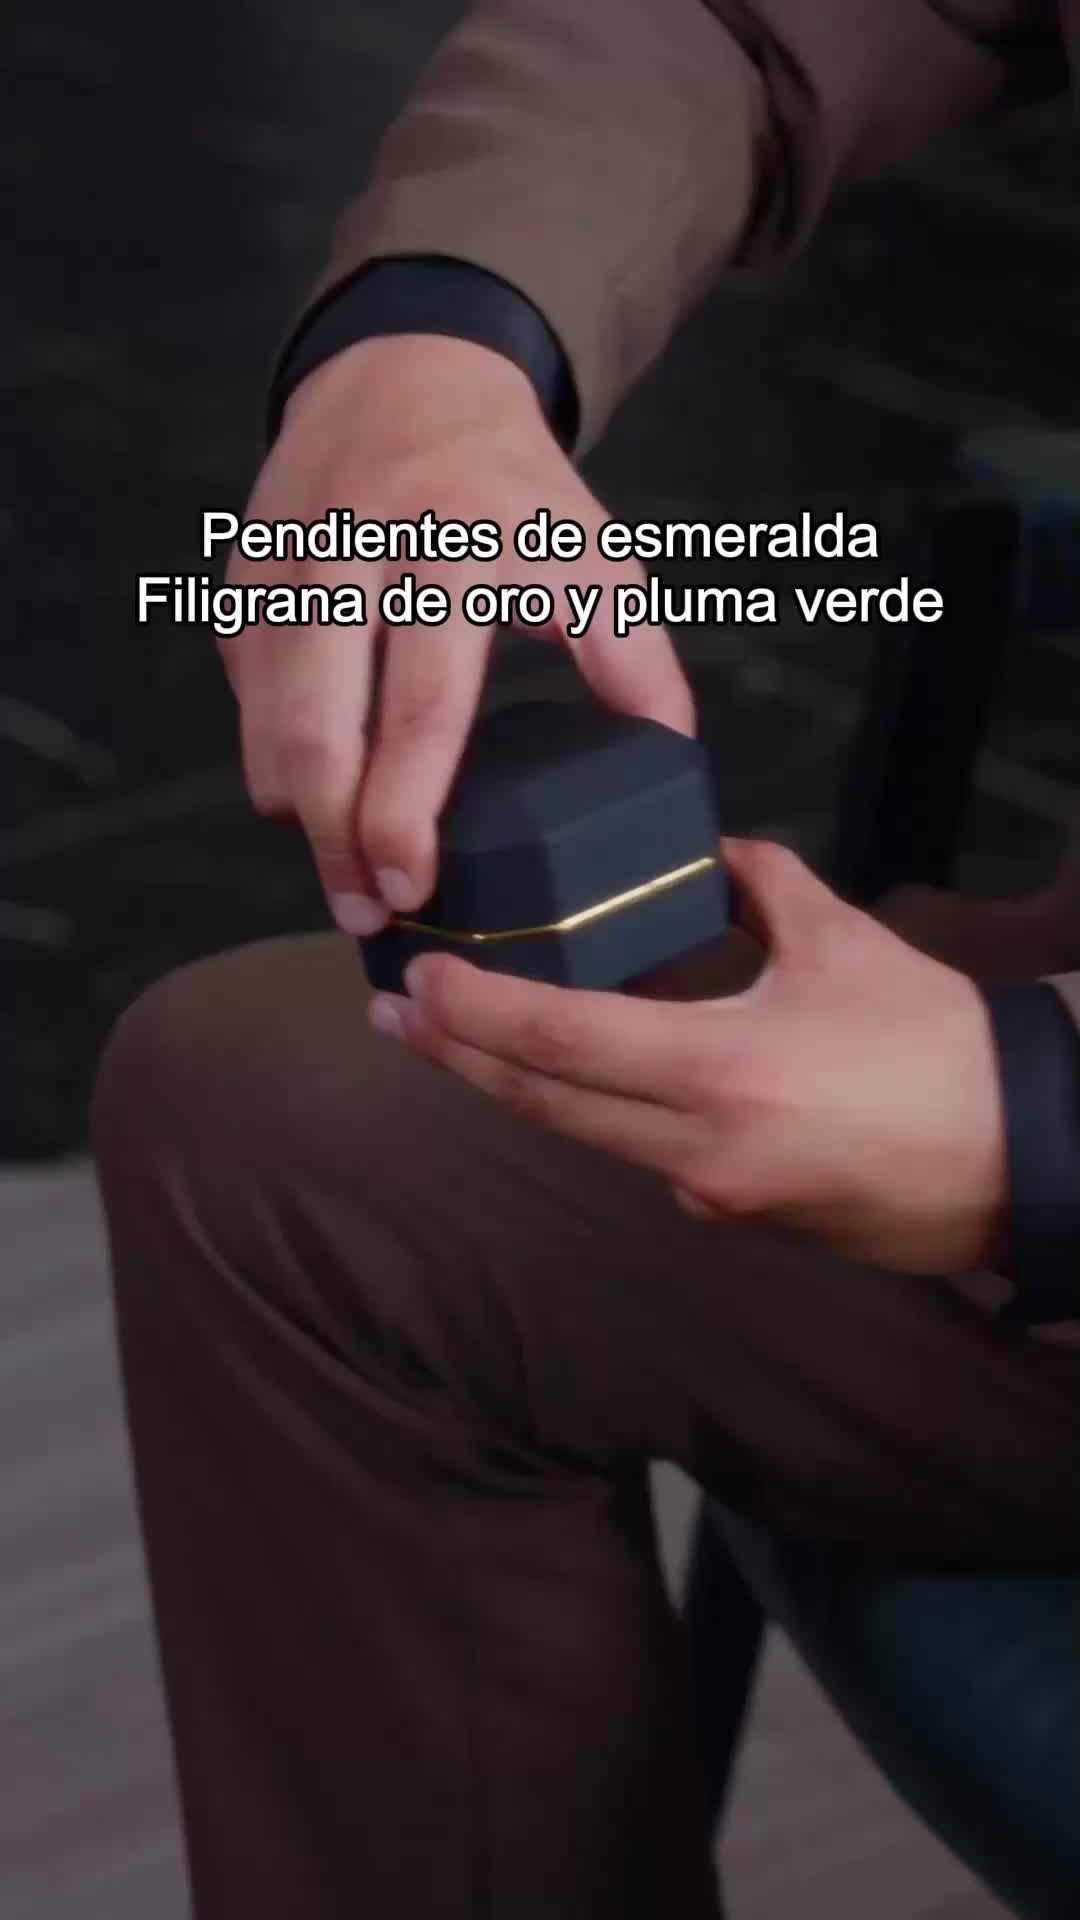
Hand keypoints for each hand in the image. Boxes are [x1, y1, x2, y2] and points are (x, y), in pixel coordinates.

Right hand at [222, 337, 691, 931]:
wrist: (407, 374)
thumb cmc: (513, 491)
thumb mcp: (593, 553)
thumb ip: (633, 657)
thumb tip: (671, 761)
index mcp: (461, 547)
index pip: (421, 704)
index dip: (406, 807)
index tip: (410, 885)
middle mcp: (361, 551)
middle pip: (321, 722)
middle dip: (335, 833)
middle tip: (364, 912)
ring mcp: (290, 562)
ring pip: (267, 714)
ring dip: (295, 808)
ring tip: (337, 877)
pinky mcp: (245, 574)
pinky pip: (246, 688)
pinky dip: (272, 750)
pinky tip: (311, 794)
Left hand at [369, 838, 1008, 1274]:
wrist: (1017, 1157)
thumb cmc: (938, 1049)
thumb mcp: (844, 943)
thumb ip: (761, 887)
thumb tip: (710, 855)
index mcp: (724, 1072)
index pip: (563, 1042)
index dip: (479, 1013)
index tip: (421, 981)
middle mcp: (699, 1148)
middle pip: (546, 1103)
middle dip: (461, 1056)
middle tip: (397, 1012)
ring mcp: (710, 1194)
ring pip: (583, 1136)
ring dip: (513, 1085)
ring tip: (455, 1038)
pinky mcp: (730, 1216)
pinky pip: (640, 1155)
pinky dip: (594, 1111)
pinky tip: (570, 1074)